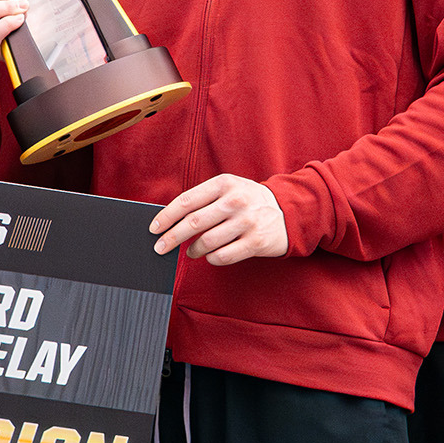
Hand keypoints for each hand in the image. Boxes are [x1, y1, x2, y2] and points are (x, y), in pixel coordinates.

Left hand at [150, 174, 288, 265]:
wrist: (289, 211)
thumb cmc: (249, 200)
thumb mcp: (229, 188)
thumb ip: (203, 199)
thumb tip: (170, 220)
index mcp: (224, 184)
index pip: (186, 201)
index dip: (166, 217)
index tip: (154, 228)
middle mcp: (235, 201)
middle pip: (193, 223)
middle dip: (171, 238)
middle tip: (160, 247)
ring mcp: (247, 222)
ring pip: (207, 242)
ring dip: (193, 250)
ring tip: (191, 251)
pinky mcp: (256, 242)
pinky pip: (223, 256)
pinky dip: (211, 259)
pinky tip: (210, 256)